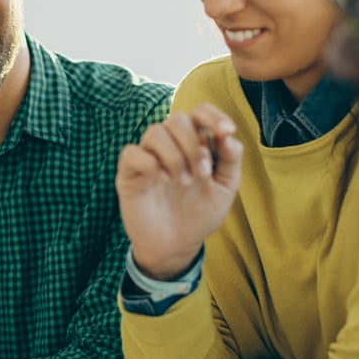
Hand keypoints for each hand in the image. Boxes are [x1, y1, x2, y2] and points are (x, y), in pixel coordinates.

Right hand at [115, 103, 242, 279]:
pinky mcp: (129, 172)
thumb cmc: (200, 215)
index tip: (226, 131)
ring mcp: (148, 157)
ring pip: (155, 132)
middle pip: (176, 119)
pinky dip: (148, 163)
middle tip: (200, 175)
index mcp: (193, 143)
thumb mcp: (224, 189)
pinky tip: (159, 180)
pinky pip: (132, 153)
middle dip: (192, 145)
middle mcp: (170, 145)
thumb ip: (230, 161)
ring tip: (182, 182)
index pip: (199, 112)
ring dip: (174, 156)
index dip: (212, 115)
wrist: (176, 246)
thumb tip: (229, 137)